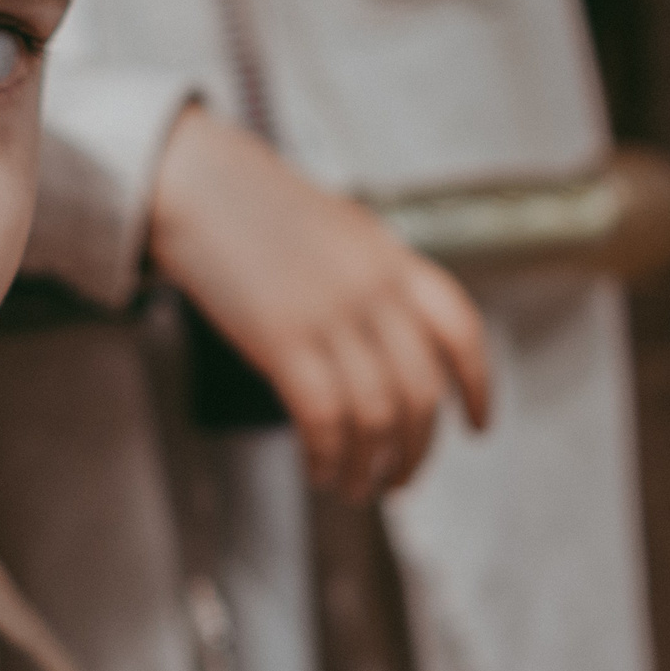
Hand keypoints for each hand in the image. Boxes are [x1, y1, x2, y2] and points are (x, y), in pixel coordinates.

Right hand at [148, 108, 491, 499]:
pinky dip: (327, 455)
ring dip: (370, 465)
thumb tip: (383, 340)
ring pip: (377, 415)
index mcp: (392, 260)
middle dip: (416, 449)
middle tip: (399, 479)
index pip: (461, 331)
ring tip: (355, 488)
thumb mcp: (335, 229)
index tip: (477, 426)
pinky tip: (318, 470)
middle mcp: (375, 290)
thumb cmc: (251, 205)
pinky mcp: (284, 339)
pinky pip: (324, 417)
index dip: (478, 386)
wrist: (192, 182)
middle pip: (421, 391)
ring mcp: (333, 315)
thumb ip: (369, 277)